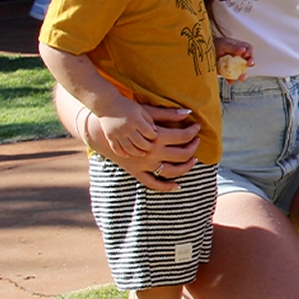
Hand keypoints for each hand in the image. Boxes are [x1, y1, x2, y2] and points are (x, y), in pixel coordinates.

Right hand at [83, 105, 201, 191]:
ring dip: (186, 167)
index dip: (193, 131)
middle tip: (196, 141)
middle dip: (193, 147)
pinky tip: (177, 185)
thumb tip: (189, 112)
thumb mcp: (147, 113)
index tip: (197, 127)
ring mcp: (144, 165)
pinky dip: (166, 187)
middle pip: (181, 154)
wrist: (102, 130)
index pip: (183, 136)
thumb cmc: (127, 119)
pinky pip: (153, 184)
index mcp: (156, 137)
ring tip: (193, 159)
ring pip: (171, 171)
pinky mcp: (136, 172)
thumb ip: (169, 114)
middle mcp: (152, 153)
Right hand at [97, 99, 159, 158]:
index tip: (155, 137)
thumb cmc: (126, 105)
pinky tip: (127, 155)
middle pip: (140, 142)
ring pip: (129, 148)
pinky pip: (116, 148)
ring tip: (142, 154)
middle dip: (148, 146)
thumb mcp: (140, 109)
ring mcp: (118, 133)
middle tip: (151, 147)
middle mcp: (127, 128)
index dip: (154, 136)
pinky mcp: (110, 136)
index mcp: (136, 120)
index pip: (149, 133)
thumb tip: (155, 131)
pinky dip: (122, 153)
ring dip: (137, 153)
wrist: (106, 103)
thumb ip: (148, 119)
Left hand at [214, 37, 254, 80]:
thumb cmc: (216, 44)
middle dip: (251, 63)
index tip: (246, 55)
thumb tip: (243, 50)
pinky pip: (230, 77)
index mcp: (239, 48)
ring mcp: (233, 65)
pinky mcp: (226, 72)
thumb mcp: (224, 44)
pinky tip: (230, 81)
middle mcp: (238, 57)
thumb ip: (233, 47)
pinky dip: (231, 80)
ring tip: (241, 77)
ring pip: (241, 71)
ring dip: (243, 75)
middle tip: (249, 64)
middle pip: (248, 60)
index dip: (250, 52)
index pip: (249, 49)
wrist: (204, 52)